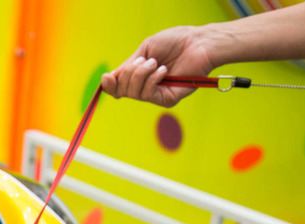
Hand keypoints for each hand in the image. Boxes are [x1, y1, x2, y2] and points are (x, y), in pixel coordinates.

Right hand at [100, 26, 220, 106]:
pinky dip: (152, 80)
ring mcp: (157, 95)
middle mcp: (147, 87)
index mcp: (140, 75)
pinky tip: (163, 71)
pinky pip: (148, 95)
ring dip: (141, 74)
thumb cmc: (175, 42)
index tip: (107, 77)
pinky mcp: (168, 99)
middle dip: (128, 74)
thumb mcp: (145, 50)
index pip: (118, 88)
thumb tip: (107, 80)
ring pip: (134, 93)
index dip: (110, 85)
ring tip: (156, 63)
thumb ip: (127, 66)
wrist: (198, 42)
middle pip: (123, 91)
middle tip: (145, 60)